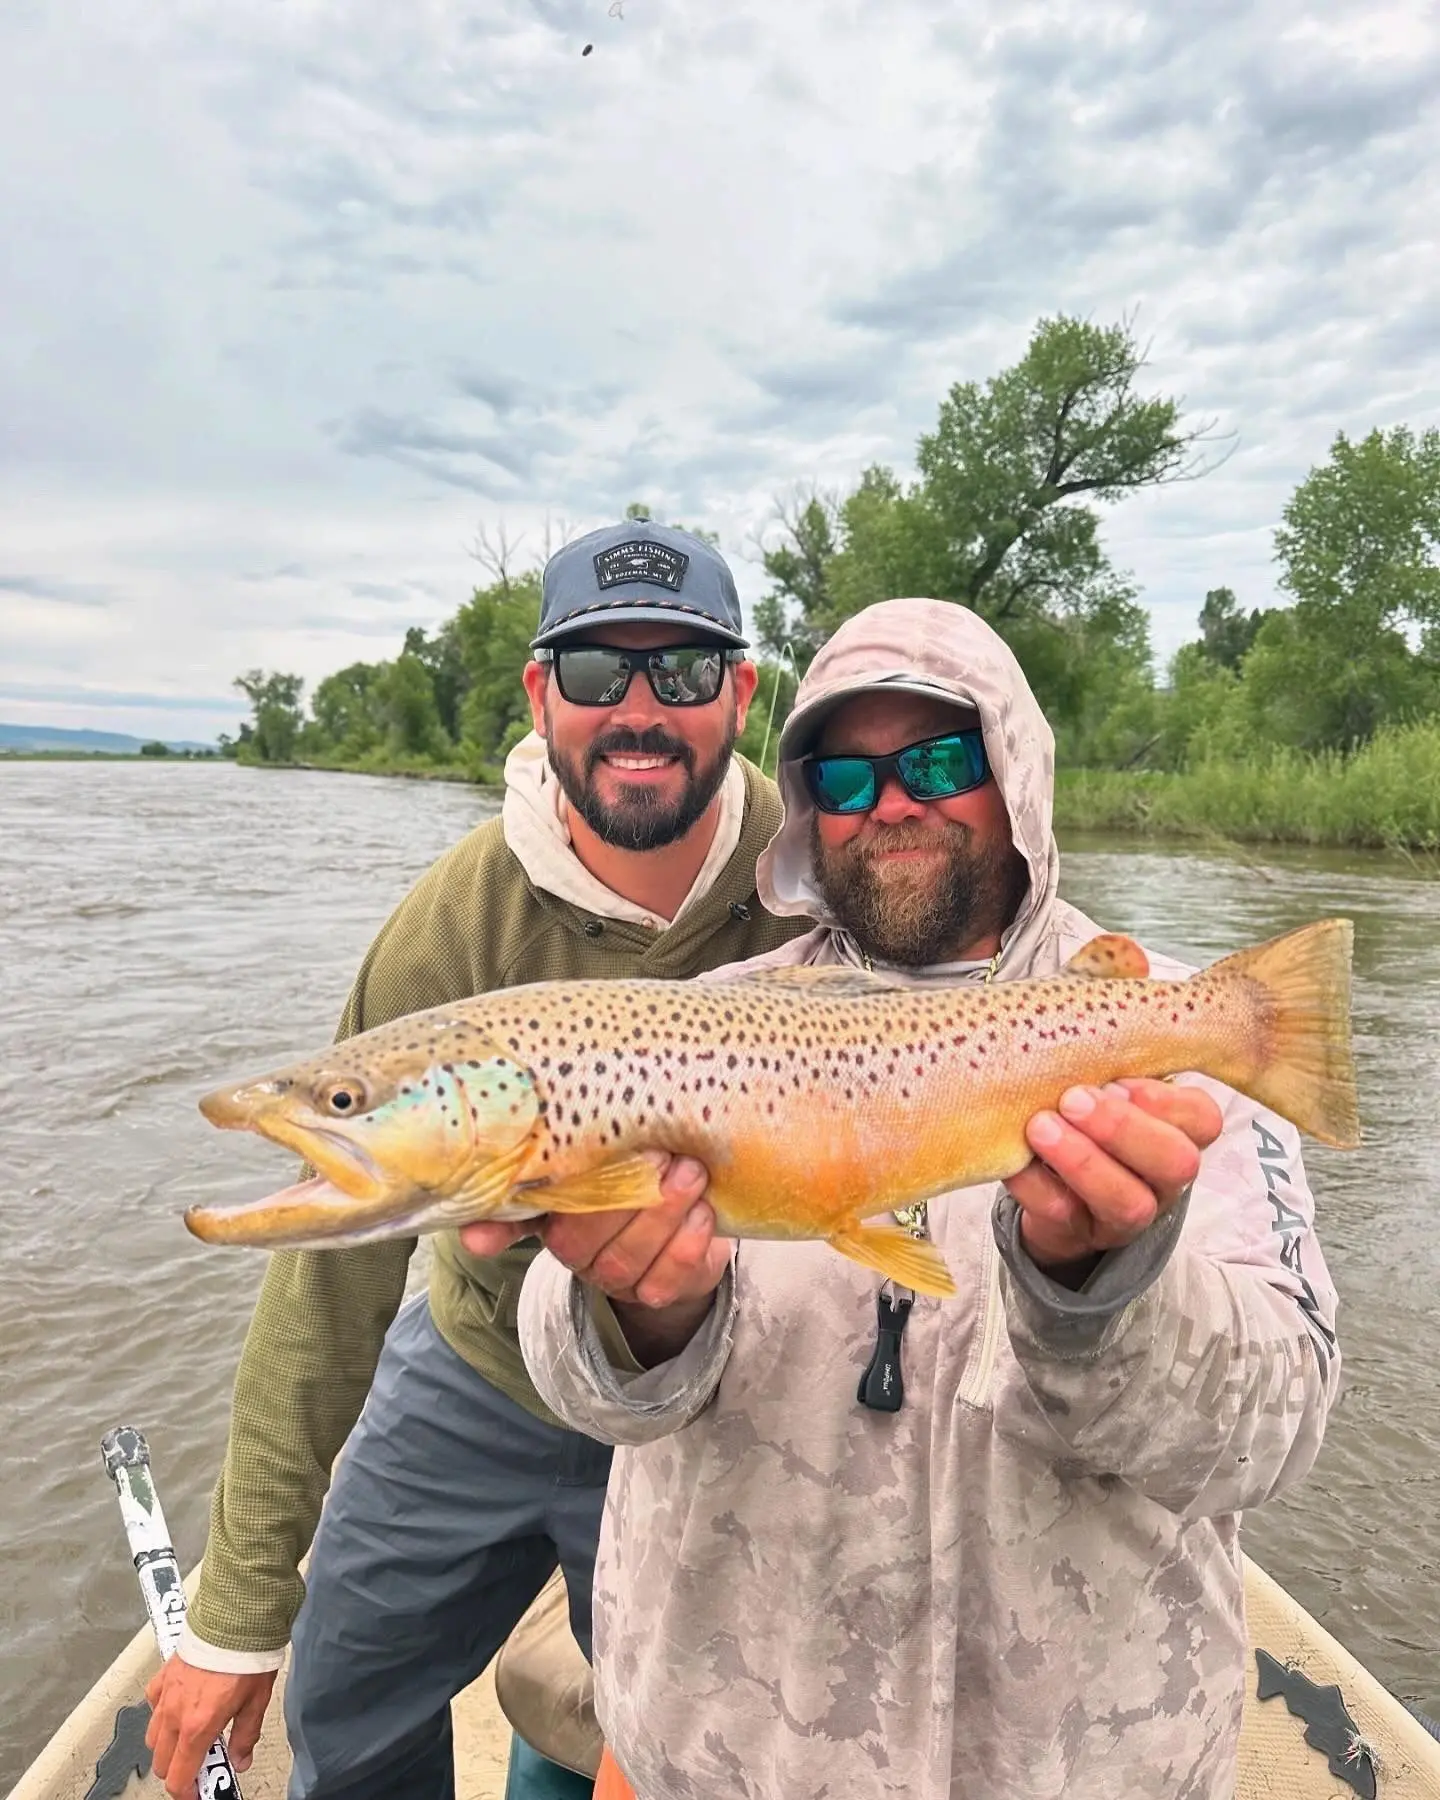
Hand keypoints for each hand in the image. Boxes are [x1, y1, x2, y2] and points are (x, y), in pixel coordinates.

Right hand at [144, 1657, 276, 1798]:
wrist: (235, 1618)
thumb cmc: (246, 1656)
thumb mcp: (256, 1703)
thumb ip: (245, 1737)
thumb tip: (241, 1760)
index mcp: (197, 1727)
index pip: (179, 1778)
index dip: (187, 1793)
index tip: (198, 1793)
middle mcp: (175, 1715)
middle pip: (162, 1763)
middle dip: (179, 1771)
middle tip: (201, 1765)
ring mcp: (165, 1695)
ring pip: (152, 1738)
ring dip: (168, 1746)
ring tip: (192, 1737)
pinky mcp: (163, 1676)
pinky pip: (153, 1705)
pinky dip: (162, 1714)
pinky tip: (180, 1707)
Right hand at [461, 1150, 727, 1309]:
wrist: (692, 1227)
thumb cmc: (641, 1178)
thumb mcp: (611, 1159)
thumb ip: (582, 1144)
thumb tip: (556, 1108)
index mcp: (555, 1215)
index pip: (515, 1223)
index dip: (495, 1231)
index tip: (478, 1237)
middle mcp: (576, 1252)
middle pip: (580, 1236)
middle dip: (622, 1194)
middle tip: (660, 1153)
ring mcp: (616, 1277)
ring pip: (627, 1256)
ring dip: (663, 1213)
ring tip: (690, 1172)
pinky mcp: (658, 1292)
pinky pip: (666, 1278)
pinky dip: (688, 1244)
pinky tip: (703, 1213)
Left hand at [1006, 1078, 1222, 1276]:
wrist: (1052, 1189)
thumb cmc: (1087, 1119)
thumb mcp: (1108, 1090)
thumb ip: (1108, 1070)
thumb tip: (1077, 1034)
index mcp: (1179, 1134)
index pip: (1203, 1119)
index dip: (1164, 1100)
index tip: (1115, 1081)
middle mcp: (1163, 1179)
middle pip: (1176, 1163)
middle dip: (1123, 1128)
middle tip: (1073, 1100)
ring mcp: (1127, 1215)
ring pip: (1129, 1203)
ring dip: (1082, 1160)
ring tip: (1041, 1127)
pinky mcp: (1080, 1234)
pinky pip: (1063, 1215)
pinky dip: (1035, 1184)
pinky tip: (1016, 1158)